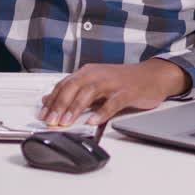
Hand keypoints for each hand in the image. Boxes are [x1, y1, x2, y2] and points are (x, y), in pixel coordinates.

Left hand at [38, 59, 190, 127]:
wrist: (151, 75)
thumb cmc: (123, 81)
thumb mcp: (95, 83)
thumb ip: (74, 91)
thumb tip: (48, 99)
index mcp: (88, 72)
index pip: (64, 84)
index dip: (52, 99)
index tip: (42, 114)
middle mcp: (97, 74)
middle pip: (73, 87)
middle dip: (59, 104)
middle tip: (50, 120)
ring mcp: (112, 83)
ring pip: (89, 93)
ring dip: (75, 108)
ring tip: (66, 121)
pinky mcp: (126, 92)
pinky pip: (112, 103)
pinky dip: (102, 112)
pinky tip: (94, 121)